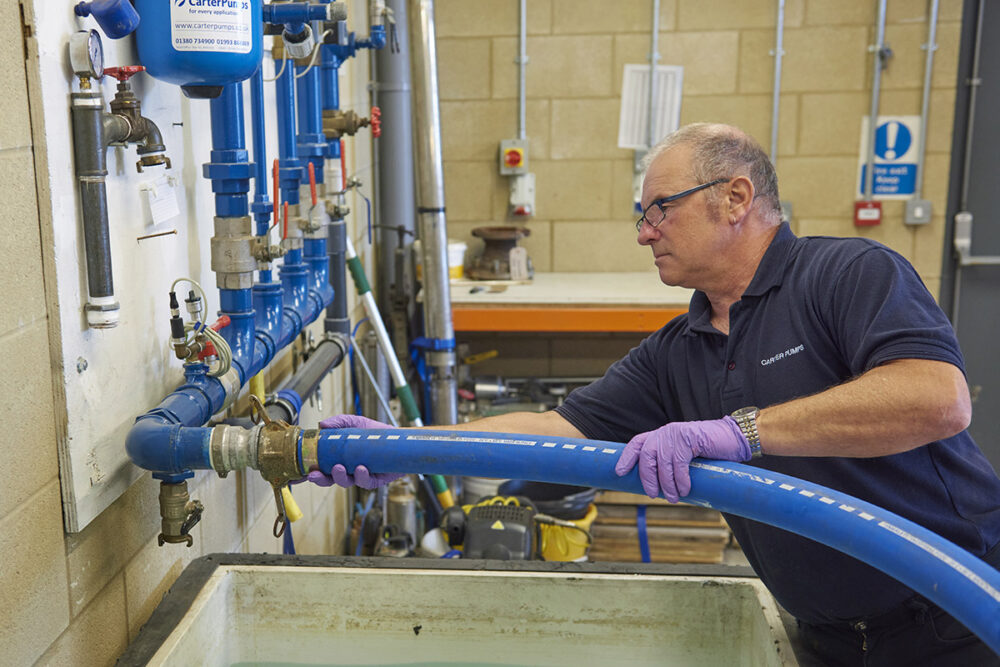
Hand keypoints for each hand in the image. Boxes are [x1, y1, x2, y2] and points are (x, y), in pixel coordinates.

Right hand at [304, 414, 402, 488]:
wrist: (396, 438)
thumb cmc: (374, 433)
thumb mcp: (355, 423)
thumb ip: (339, 422)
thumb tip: (322, 424)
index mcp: (339, 459)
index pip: (321, 469)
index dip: (310, 474)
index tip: (301, 474)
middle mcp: (347, 470)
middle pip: (329, 480)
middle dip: (321, 479)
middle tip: (316, 474)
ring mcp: (360, 476)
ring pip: (346, 482)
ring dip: (339, 477)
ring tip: (339, 467)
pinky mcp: (375, 480)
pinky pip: (366, 483)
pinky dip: (362, 477)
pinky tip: (360, 469)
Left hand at [614, 416, 751, 501]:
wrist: (734, 439)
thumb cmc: (711, 451)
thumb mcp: (685, 457)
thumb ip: (671, 464)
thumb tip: (659, 488)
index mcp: (661, 436)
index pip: (637, 443)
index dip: (627, 458)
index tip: (619, 473)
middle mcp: (665, 432)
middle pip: (647, 457)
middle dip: (648, 478)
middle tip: (654, 495)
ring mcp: (676, 433)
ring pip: (663, 463)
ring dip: (667, 484)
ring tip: (674, 497)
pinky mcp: (688, 438)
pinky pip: (678, 463)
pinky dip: (680, 479)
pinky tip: (685, 489)